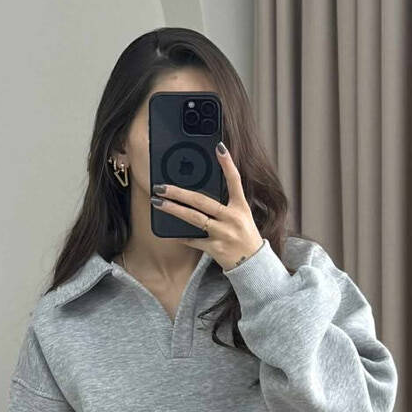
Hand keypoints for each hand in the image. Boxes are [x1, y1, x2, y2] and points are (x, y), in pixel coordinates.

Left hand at [150, 143, 264, 272]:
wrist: (253, 264)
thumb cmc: (245, 237)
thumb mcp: (242, 216)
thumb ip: (226, 204)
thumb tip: (200, 193)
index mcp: (240, 207)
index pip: (235, 181)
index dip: (228, 164)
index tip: (219, 148)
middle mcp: (232, 218)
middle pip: (202, 201)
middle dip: (179, 192)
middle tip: (161, 186)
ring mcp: (223, 234)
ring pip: (194, 219)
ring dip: (174, 209)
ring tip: (158, 203)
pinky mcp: (216, 248)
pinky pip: (194, 240)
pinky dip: (182, 236)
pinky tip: (170, 232)